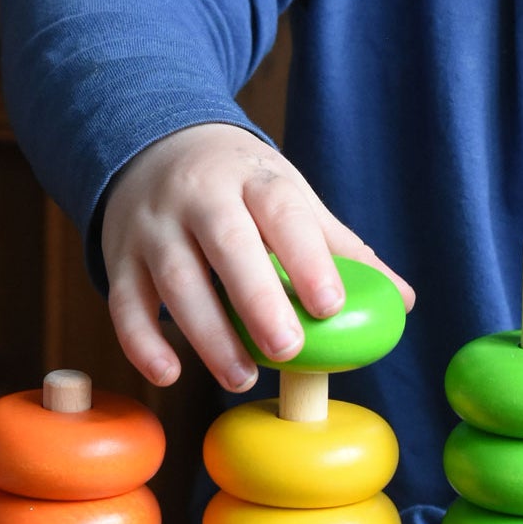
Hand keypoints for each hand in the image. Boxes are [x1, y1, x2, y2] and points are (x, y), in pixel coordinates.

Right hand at [101, 123, 414, 390]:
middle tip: (288, 350)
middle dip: (257, 300)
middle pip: (226, 245)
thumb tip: (402, 301)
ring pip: (175, 281)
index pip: (281, 211)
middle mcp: (198, 197)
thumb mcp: (287, 196)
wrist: (152, 145)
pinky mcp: (120, 258)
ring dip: (208, 336)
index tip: (329, 306)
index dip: (306, 258)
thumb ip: (339, 248)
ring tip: (242, 378)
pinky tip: (171, 373)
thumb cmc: (238, 185)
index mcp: (252, 178)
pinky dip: (142, 343)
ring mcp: (153, 227)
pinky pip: (124, 304)